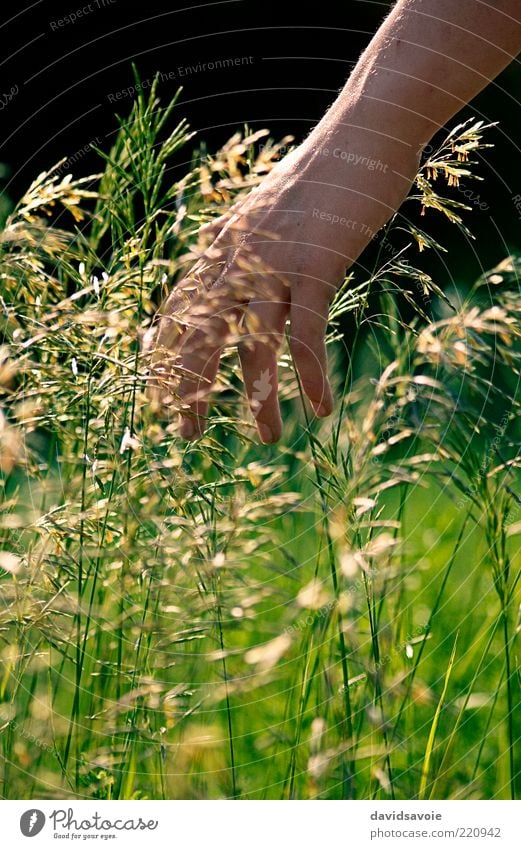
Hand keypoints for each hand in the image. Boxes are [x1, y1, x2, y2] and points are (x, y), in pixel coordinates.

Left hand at [144, 131, 417, 442]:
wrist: (364, 135)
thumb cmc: (319, 178)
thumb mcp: (265, 211)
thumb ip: (238, 240)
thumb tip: (218, 259)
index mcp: (221, 245)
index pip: (177, 310)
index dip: (163, 357)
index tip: (158, 397)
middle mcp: (236, 256)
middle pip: (200, 335)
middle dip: (190, 389)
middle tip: (189, 434)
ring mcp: (274, 261)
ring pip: (254, 345)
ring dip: (260, 399)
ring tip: (268, 439)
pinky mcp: (315, 266)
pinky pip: (306, 334)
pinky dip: (311, 375)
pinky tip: (321, 407)